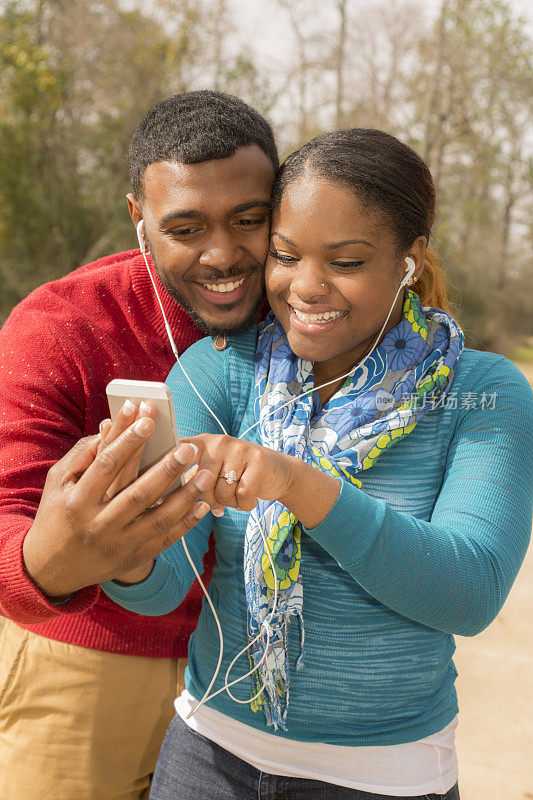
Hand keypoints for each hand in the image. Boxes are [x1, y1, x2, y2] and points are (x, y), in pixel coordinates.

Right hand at [22, 419, 215, 598]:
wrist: (51, 569)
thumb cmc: (56, 516)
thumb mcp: (58, 484)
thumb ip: (82, 455)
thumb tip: (111, 426)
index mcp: (77, 502)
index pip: (107, 466)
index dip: (128, 440)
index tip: (148, 419)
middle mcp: (97, 525)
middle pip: (139, 493)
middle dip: (167, 469)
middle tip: (189, 447)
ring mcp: (117, 545)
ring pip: (157, 519)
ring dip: (185, 496)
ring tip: (204, 473)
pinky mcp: (131, 559)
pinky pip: (164, 541)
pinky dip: (185, 524)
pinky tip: (202, 505)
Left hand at [176, 434, 295, 512]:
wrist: (278, 473)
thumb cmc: (237, 476)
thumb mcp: (214, 472)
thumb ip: (192, 478)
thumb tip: (167, 499)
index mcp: (202, 443)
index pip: (179, 452)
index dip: (169, 466)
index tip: (157, 480)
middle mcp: (219, 442)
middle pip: (201, 483)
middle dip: (210, 499)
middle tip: (222, 499)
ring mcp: (239, 449)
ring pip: (222, 492)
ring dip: (230, 503)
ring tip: (237, 494)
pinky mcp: (257, 461)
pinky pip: (242, 495)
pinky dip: (245, 504)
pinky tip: (250, 497)